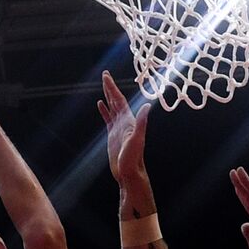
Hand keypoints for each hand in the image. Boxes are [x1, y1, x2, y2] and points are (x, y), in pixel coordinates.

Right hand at [97, 70, 149, 185]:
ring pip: (112, 107)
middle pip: (116, 100)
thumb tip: (148, 105)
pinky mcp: (113, 134)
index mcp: (129, 120)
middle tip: (104, 75)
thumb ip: (141, 122)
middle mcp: (125, 122)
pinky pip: (108, 118)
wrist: (129, 174)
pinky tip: (101, 104)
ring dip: (108, 96)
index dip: (112, 88)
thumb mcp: (137, 139)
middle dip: (110, 87)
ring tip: (103, 86)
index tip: (106, 76)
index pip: (119, 100)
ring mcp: (119, 128)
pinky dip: (104, 110)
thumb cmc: (133, 159)